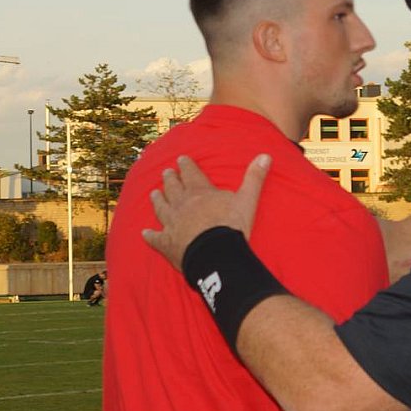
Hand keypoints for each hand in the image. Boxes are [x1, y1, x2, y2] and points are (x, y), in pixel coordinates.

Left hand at [142, 154, 270, 268]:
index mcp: (200, 192)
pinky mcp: (166, 243)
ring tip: (153, 193)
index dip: (186, 165)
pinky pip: (155, 238)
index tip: (181, 158)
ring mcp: (172, 223)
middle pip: (173, 188)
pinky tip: (144, 233)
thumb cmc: (231, 226)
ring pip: (161, 208)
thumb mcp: (247, 200)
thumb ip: (254, 178)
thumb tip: (266, 156)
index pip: (191, 173)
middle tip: (166, 172)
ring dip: (157, 200)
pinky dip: (150, 235)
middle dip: (170, 178)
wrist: (214, 254)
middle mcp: (182, 204)